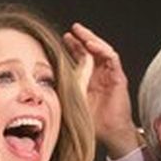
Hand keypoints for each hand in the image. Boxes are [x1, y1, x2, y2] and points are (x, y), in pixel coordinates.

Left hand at [63, 23, 141, 160]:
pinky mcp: (118, 77)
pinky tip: (91, 45)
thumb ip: (64, 88)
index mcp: (89, 77)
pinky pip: (112, 58)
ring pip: (102, 50)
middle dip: (82, 38)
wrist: (110, 132)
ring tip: (81, 32)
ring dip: (92, 40)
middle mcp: (100, 73)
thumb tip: (42, 82)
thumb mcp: (72, 99)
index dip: (73, 46)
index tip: (63, 38)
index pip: (82, 56)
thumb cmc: (92, 120)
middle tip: (73, 29)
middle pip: (92, 50)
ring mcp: (110, 74)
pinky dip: (102, 50)